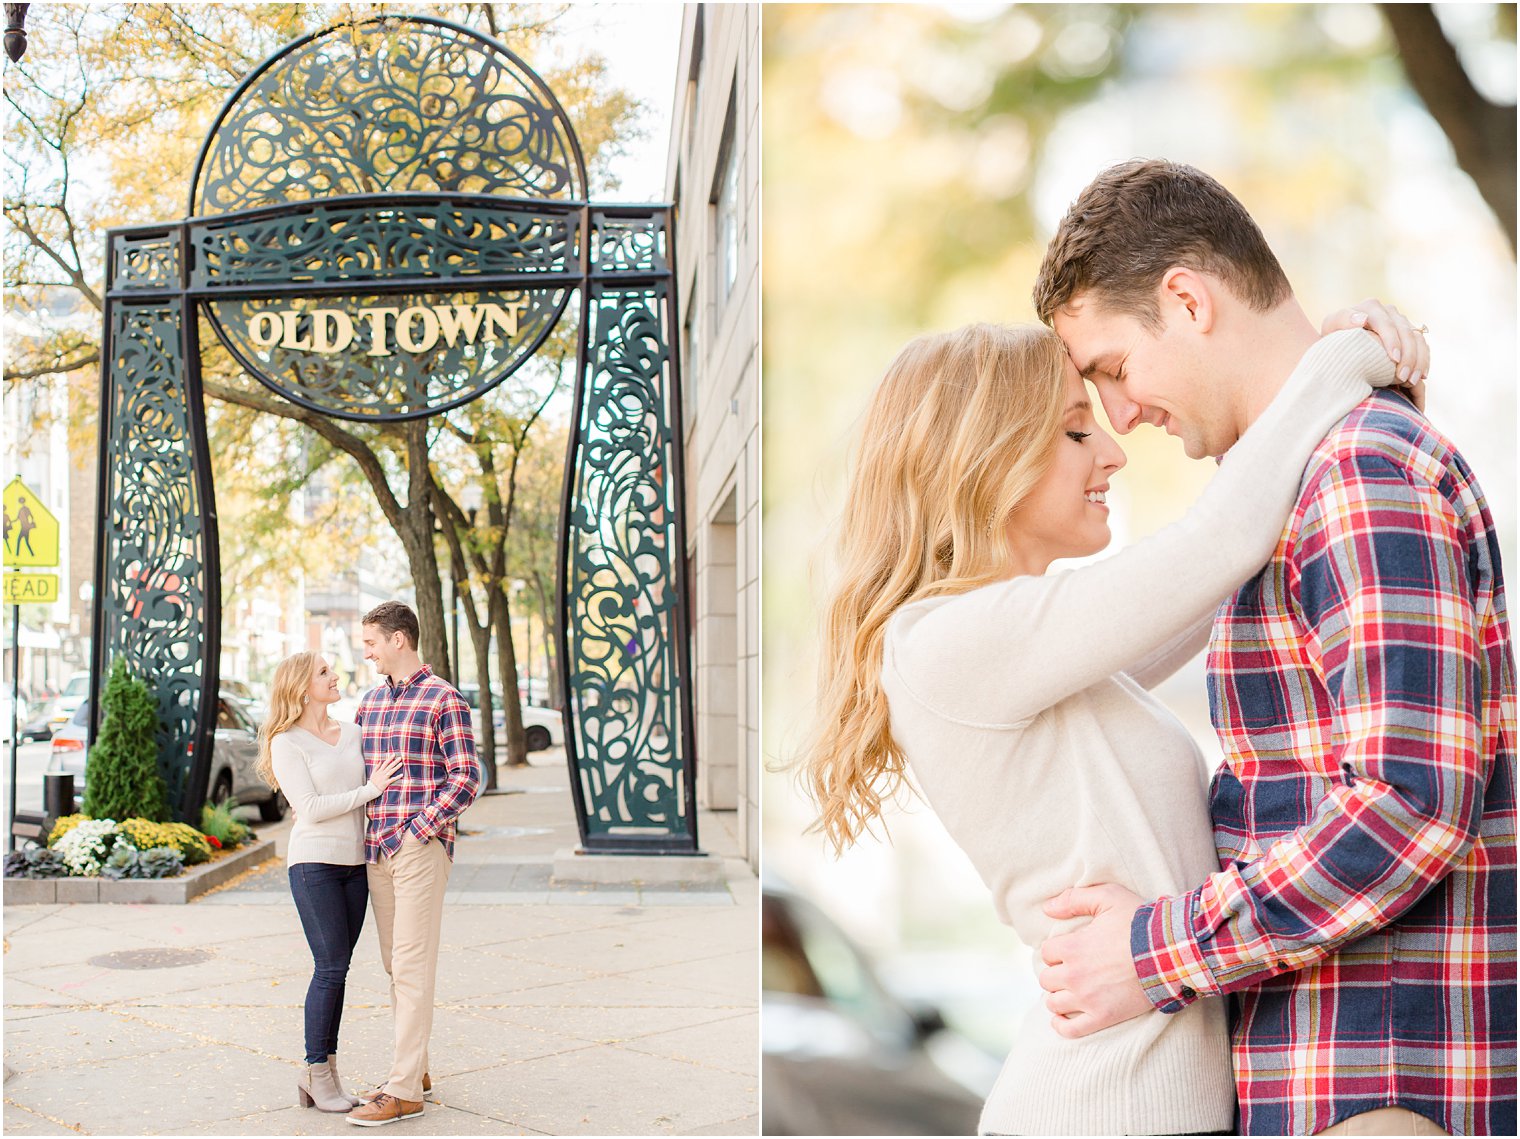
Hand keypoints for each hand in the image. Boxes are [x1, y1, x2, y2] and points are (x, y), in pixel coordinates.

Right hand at [368, 753, 404, 792]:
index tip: (394, 754)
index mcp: (379, 771)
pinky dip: (397, 777)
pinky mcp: (386, 783)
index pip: (385, 763)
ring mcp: (384, 778)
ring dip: (396, 767)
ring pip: (391, 771)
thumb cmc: (372, 782)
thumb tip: (380, 761)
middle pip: (389, 766)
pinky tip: (401, 774)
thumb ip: (376, 767)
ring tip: (401, 763)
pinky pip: (392, 779)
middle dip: (395, 761)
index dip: (390, 758)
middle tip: (400, 758)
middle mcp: (382, 773)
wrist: (371, 789)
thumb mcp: (373, 773)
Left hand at [1037, 883, 1153, 1038]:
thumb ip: (1074, 899)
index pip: (1046, 952)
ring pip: (1053, 1003)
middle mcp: (1075, 975)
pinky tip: (1061, 1018)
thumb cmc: (1141, 923)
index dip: (1057, 950)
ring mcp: (1088, 999)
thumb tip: (1047, 908)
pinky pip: (1070, 1029)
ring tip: (1071, 990)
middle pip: (1047, 979)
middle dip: (1056, 973)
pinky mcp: (1103, 1017)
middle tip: (1072, 969)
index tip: (1070, 949)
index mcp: (1072, 947)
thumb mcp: (1108, 897)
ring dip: (1058, 996)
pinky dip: (1061, 1025)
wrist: (1172, 954)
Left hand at [1321, 298, 1428, 409]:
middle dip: (1408, 356)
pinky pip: (1423, 346)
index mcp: (1371, 307)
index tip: (1393, 359)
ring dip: (1418, 361)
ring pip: (1418, 339)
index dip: (1392, 341)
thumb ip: (1342, 320)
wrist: (1341, 342)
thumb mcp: (1331, 327)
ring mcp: (1402, 321)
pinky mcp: (1410, 333)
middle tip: (1403, 378)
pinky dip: (1423, 361)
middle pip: (1406, 332)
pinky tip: (1421, 377)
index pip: (1387, 323)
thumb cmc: (1333, 337)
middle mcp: (1390, 311)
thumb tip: (1362, 318)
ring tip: (1412, 381)